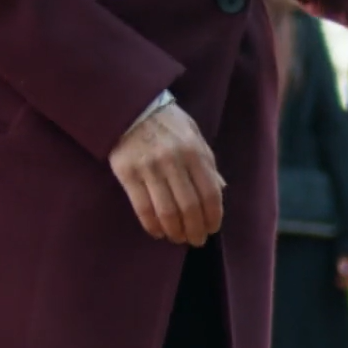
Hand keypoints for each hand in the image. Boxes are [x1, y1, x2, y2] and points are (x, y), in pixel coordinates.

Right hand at [110, 100, 224, 245]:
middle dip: (195, 229)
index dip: (213, 216)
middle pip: (190, 206)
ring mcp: (149, 167)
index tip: (212, 229)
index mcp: (194, 152)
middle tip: (196, 240)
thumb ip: (207, 163)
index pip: (210, 193)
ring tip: (178, 238)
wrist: (130, 106)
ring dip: (175, 231)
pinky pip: (142, 206)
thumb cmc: (167, 123)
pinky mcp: (127, 172)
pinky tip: (157, 232)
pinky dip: (152, 224)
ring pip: (167, 211)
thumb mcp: (194, 136)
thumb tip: (221, 190)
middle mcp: (173, 161)